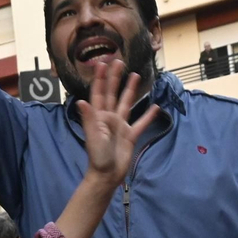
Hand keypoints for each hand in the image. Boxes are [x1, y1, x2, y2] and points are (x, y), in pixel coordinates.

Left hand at [75, 58, 159, 184]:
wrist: (107, 175)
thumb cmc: (98, 157)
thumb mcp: (93, 137)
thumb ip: (89, 118)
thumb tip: (81, 101)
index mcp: (99, 117)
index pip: (99, 94)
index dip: (100, 79)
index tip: (102, 63)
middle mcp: (109, 118)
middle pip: (113, 93)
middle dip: (115, 78)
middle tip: (119, 61)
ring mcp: (120, 126)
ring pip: (126, 103)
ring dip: (130, 90)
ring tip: (136, 75)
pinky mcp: (130, 136)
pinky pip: (141, 123)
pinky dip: (148, 116)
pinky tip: (155, 107)